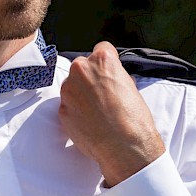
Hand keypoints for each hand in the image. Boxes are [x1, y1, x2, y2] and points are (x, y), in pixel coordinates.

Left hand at [59, 42, 165, 185]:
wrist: (123, 146)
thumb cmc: (133, 119)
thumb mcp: (131, 87)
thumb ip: (116, 75)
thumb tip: (112, 76)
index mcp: (102, 61)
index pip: (101, 49)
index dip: (107, 62)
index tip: (108, 71)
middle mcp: (81, 70)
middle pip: (82, 66)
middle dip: (90, 77)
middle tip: (103, 94)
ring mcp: (68, 90)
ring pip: (72, 85)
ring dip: (81, 93)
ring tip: (97, 110)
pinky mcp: (61, 109)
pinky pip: (68, 104)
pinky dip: (75, 109)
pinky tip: (89, 120)